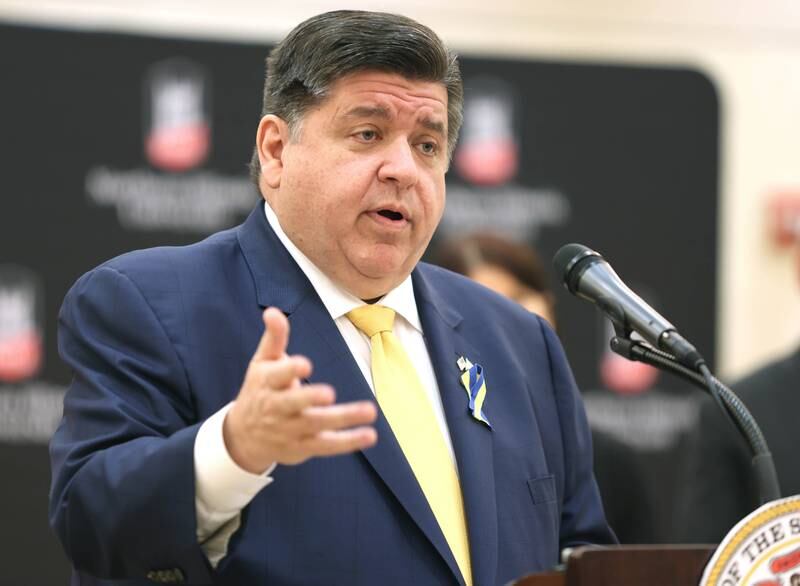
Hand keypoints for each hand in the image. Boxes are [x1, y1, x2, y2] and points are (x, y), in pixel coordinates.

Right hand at [223, 307, 377, 472]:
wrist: (243, 436)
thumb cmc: (259, 390)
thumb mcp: (262, 362)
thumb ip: (274, 337)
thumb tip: (273, 311)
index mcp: (267, 383)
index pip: (277, 376)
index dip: (290, 370)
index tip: (304, 364)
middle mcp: (277, 408)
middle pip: (294, 404)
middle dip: (310, 398)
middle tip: (329, 393)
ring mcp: (290, 429)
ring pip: (316, 424)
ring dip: (343, 418)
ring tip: (369, 411)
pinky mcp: (303, 447)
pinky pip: (327, 445)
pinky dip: (348, 441)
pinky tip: (369, 434)